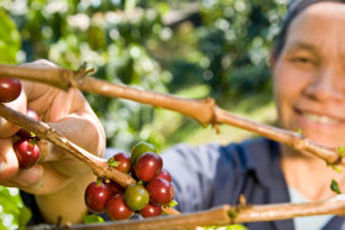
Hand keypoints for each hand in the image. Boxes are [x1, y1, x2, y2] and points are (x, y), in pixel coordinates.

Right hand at [0, 59, 105, 222]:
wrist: (79, 164)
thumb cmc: (86, 137)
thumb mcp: (83, 133)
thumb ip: (59, 136)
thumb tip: (33, 146)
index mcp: (39, 85)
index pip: (14, 85)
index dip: (8, 104)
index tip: (9, 127)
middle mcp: (16, 102)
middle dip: (1, 139)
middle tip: (11, 164)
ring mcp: (4, 128)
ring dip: (3, 162)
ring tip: (30, 174)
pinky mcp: (0, 152)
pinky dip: (14, 176)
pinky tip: (35, 176)